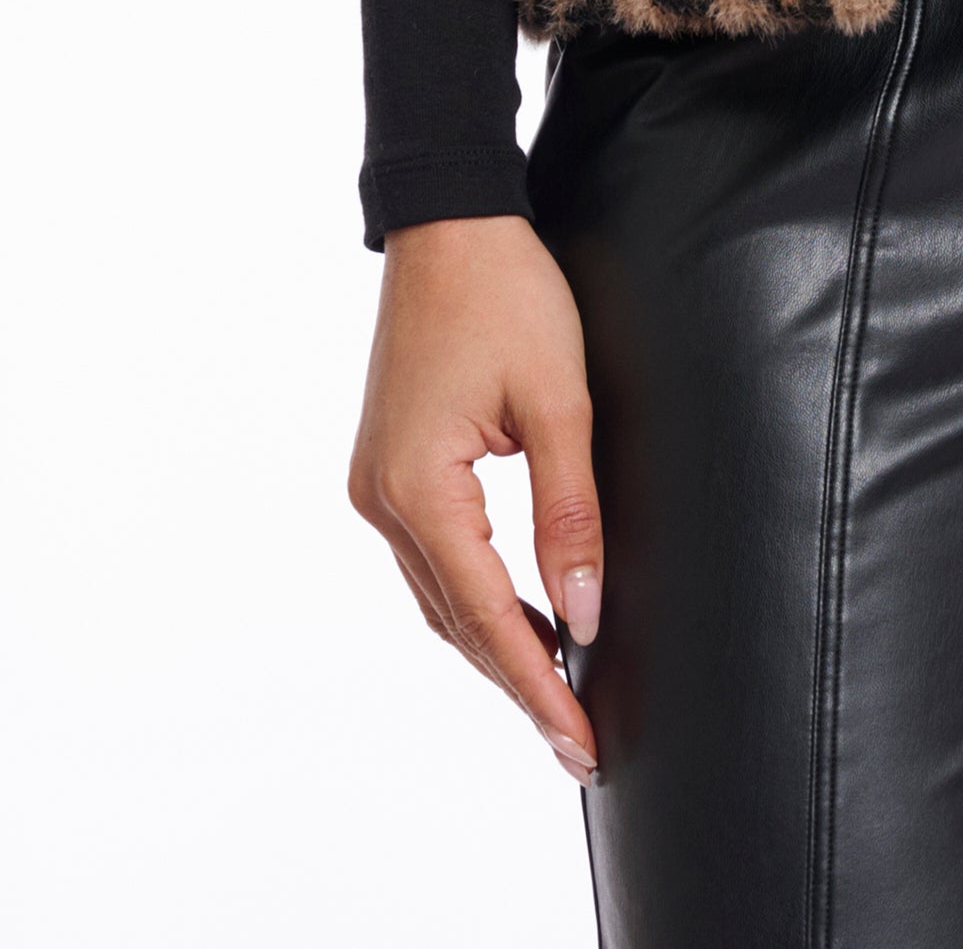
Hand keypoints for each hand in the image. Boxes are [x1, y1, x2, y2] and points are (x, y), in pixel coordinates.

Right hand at [348, 212, 614, 781]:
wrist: (449, 219)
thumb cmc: (506, 291)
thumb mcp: (559, 398)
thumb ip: (571, 511)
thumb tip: (586, 615)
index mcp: (417, 488)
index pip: (486, 616)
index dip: (537, 685)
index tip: (579, 742)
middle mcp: (381, 499)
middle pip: (455, 622)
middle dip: (518, 682)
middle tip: (577, 741)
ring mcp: (376, 485)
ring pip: (440, 597)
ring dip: (495, 644)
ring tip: (560, 691)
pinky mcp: (387, 468)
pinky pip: (434, 558)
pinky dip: (477, 596)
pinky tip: (523, 612)